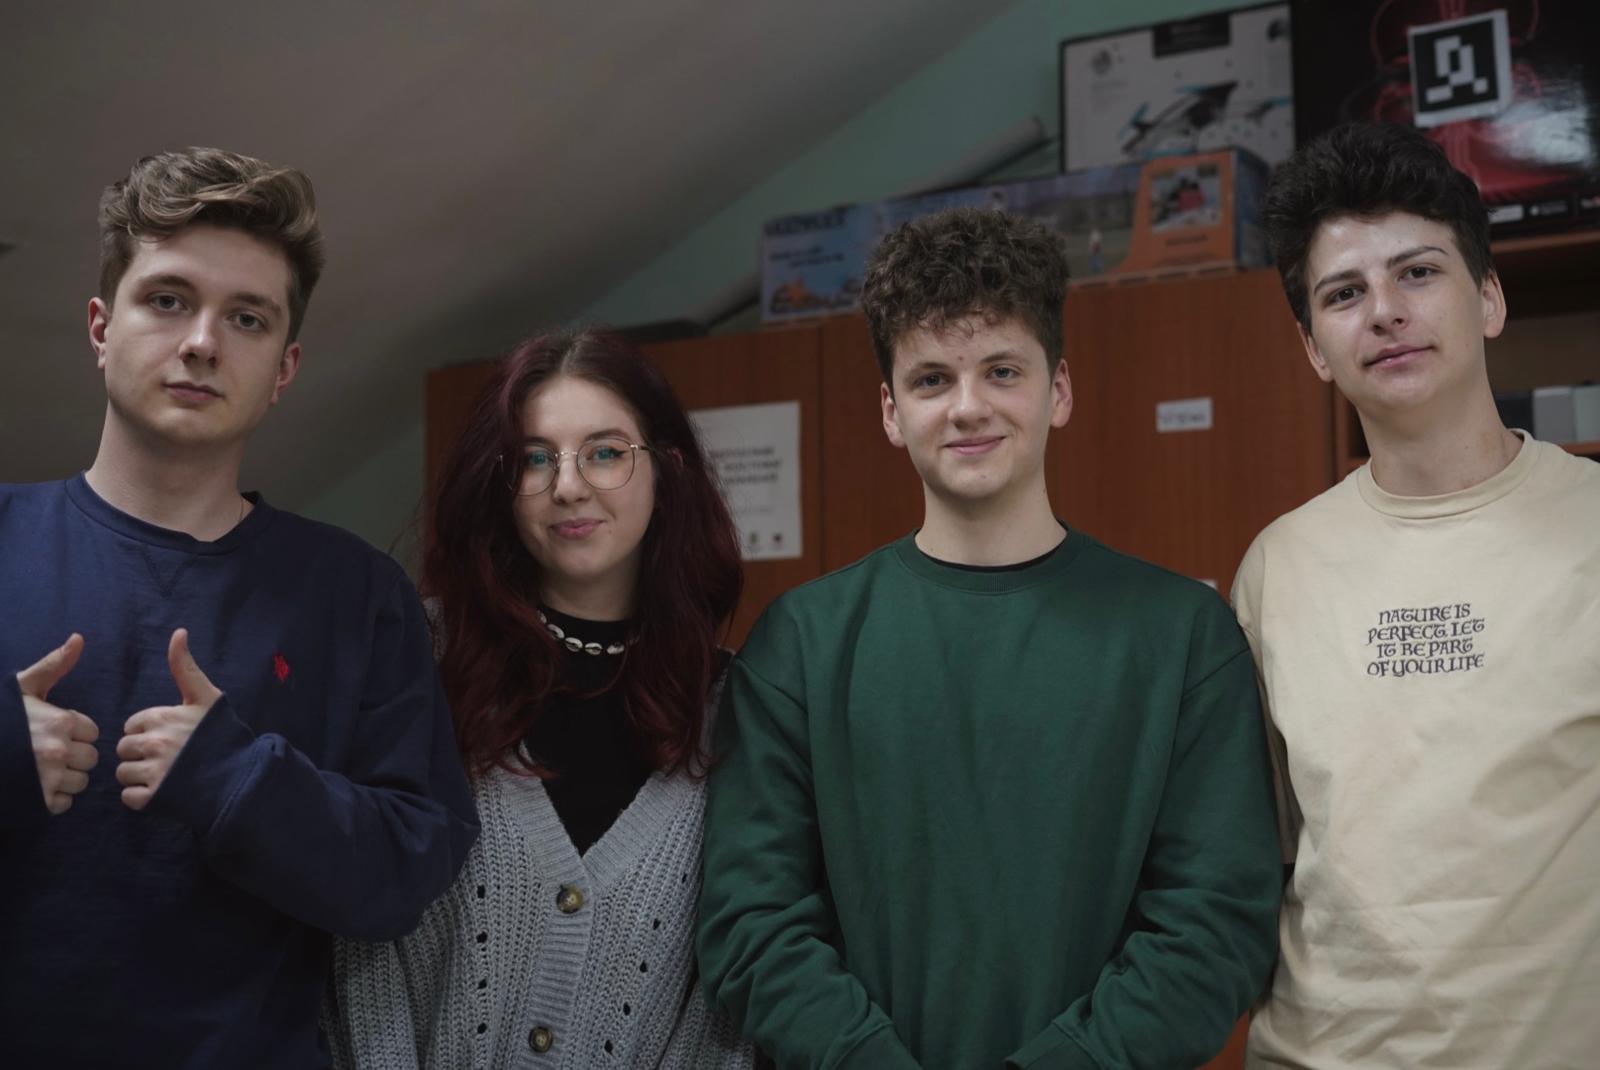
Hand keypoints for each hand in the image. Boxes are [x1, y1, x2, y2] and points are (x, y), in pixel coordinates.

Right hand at [17, 633, 99, 814]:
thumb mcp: (21, 687)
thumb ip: (53, 666)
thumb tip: (78, 638)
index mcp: (61, 722)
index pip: (91, 733)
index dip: (75, 733)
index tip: (54, 732)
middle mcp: (59, 750)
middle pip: (90, 759)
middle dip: (73, 756)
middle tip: (47, 752)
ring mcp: (49, 777)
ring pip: (81, 782)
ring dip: (66, 779)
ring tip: (40, 769)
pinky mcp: (38, 800)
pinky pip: (64, 804)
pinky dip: (53, 799)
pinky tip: (35, 786)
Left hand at [116, 629, 221, 810]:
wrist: (242, 777)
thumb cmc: (223, 734)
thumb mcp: (207, 697)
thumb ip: (185, 667)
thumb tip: (178, 632)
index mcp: (163, 717)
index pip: (132, 724)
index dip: (147, 731)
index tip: (168, 736)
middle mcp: (155, 743)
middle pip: (124, 748)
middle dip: (139, 753)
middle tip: (165, 758)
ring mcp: (155, 771)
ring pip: (123, 772)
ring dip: (137, 776)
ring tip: (162, 775)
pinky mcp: (155, 798)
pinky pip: (128, 797)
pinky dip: (140, 797)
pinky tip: (160, 791)